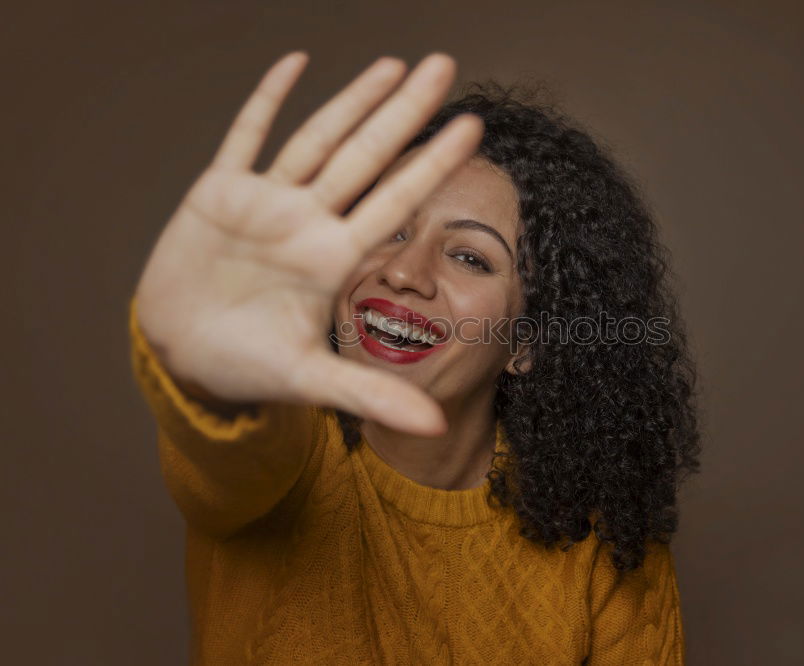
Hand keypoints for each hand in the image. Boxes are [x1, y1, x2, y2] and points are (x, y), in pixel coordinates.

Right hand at [134, 51, 482, 435]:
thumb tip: (435, 431)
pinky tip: (294, 64)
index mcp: (332, 257)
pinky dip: (265, 101)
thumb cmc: (246, 366)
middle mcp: (307, 221)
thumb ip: (371, 396)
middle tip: (445, 66)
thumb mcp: (310, 380)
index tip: (472, 128)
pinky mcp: (217, 194)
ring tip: (393, 64)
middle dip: (404, 111)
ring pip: (316, 139)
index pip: (393, 200)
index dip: (430, 163)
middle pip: (365, 155)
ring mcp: (265, 203)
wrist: (181, 356)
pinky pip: (244, 137)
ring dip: (351, 100)